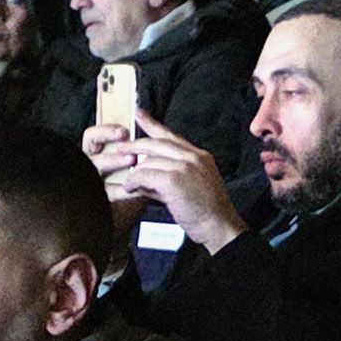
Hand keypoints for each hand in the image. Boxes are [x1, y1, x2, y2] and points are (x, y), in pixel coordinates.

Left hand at [87, 108, 245, 248]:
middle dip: (136, 145)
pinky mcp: (174, 180)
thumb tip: (145, 172)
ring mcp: (184, 167)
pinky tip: (129, 188)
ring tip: (129, 183)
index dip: (153, 125)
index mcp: (199, 156)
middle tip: (120, 147)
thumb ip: (171, 175)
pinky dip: (134, 182)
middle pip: (157, 143)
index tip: (139, 114)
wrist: (219, 226)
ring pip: (148, 161)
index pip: (172, 136)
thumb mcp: (193, 186)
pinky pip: (144, 175)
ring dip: (135, 173)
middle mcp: (193, 157)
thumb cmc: (206, 212)